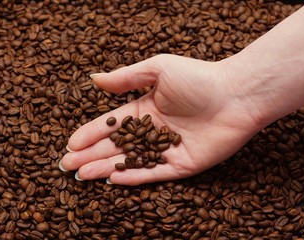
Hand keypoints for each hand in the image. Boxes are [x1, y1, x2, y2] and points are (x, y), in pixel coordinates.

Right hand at [59, 54, 261, 184]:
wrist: (236, 95)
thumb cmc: (198, 78)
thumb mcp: (158, 69)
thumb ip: (126, 78)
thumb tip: (94, 79)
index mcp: (146, 108)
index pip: (112, 124)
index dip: (91, 133)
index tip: (71, 143)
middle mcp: (153, 131)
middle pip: (116, 146)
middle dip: (91, 155)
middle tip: (67, 165)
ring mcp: (167, 149)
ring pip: (130, 161)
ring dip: (105, 168)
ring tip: (82, 175)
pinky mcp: (183, 164)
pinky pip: (155, 173)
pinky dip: (134, 176)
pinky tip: (113, 178)